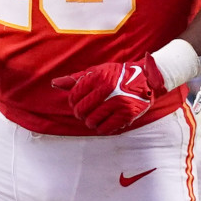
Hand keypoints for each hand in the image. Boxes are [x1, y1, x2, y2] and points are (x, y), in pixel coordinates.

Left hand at [51, 56, 165, 134]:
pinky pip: (106, 128)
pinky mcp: (126, 113)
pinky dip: (102, 129)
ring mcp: (117, 102)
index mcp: (98, 77)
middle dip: (80, 114)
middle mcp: (107, 89)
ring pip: (92, 121)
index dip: (73, 103)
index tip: (77, 104)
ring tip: (94, 118)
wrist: (146, 79)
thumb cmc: (117, 75)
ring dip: (90, 122)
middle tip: (85, 113)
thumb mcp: (97, 71)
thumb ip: (76, 79)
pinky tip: (103, 124)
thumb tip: (55, 84)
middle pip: (81, 110)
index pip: (74, 96)